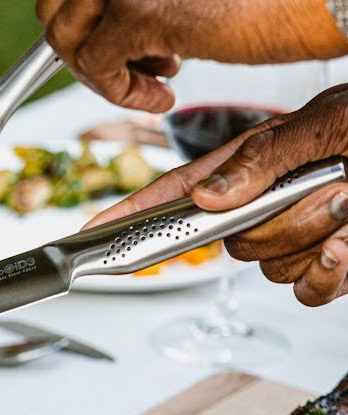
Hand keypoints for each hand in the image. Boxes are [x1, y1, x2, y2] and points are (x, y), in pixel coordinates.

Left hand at [36, 0, 344, 110]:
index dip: (91, 8)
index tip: (122, 33)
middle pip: (58, 1)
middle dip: (90, 43)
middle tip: (137, 64)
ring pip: (66, 37)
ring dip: (103, 72)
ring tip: (153, 82)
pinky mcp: (133, 8)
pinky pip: (95, 67)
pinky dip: (121, 92)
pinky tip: (161, 95)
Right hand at [87, 87, 347, 304]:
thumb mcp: (330, 122)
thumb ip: (264, 157)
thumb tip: (208, 197)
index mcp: (254, 162)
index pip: (176, 193)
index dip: (130, 216)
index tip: (91, 236)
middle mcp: (267, 202)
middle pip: (230, 243)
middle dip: (283, 221)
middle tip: (333, 185)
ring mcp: (297, 236)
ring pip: (272, 268)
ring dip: (318, 238)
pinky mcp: (329, 266)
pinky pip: (306, 293)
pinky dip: (328, 274)